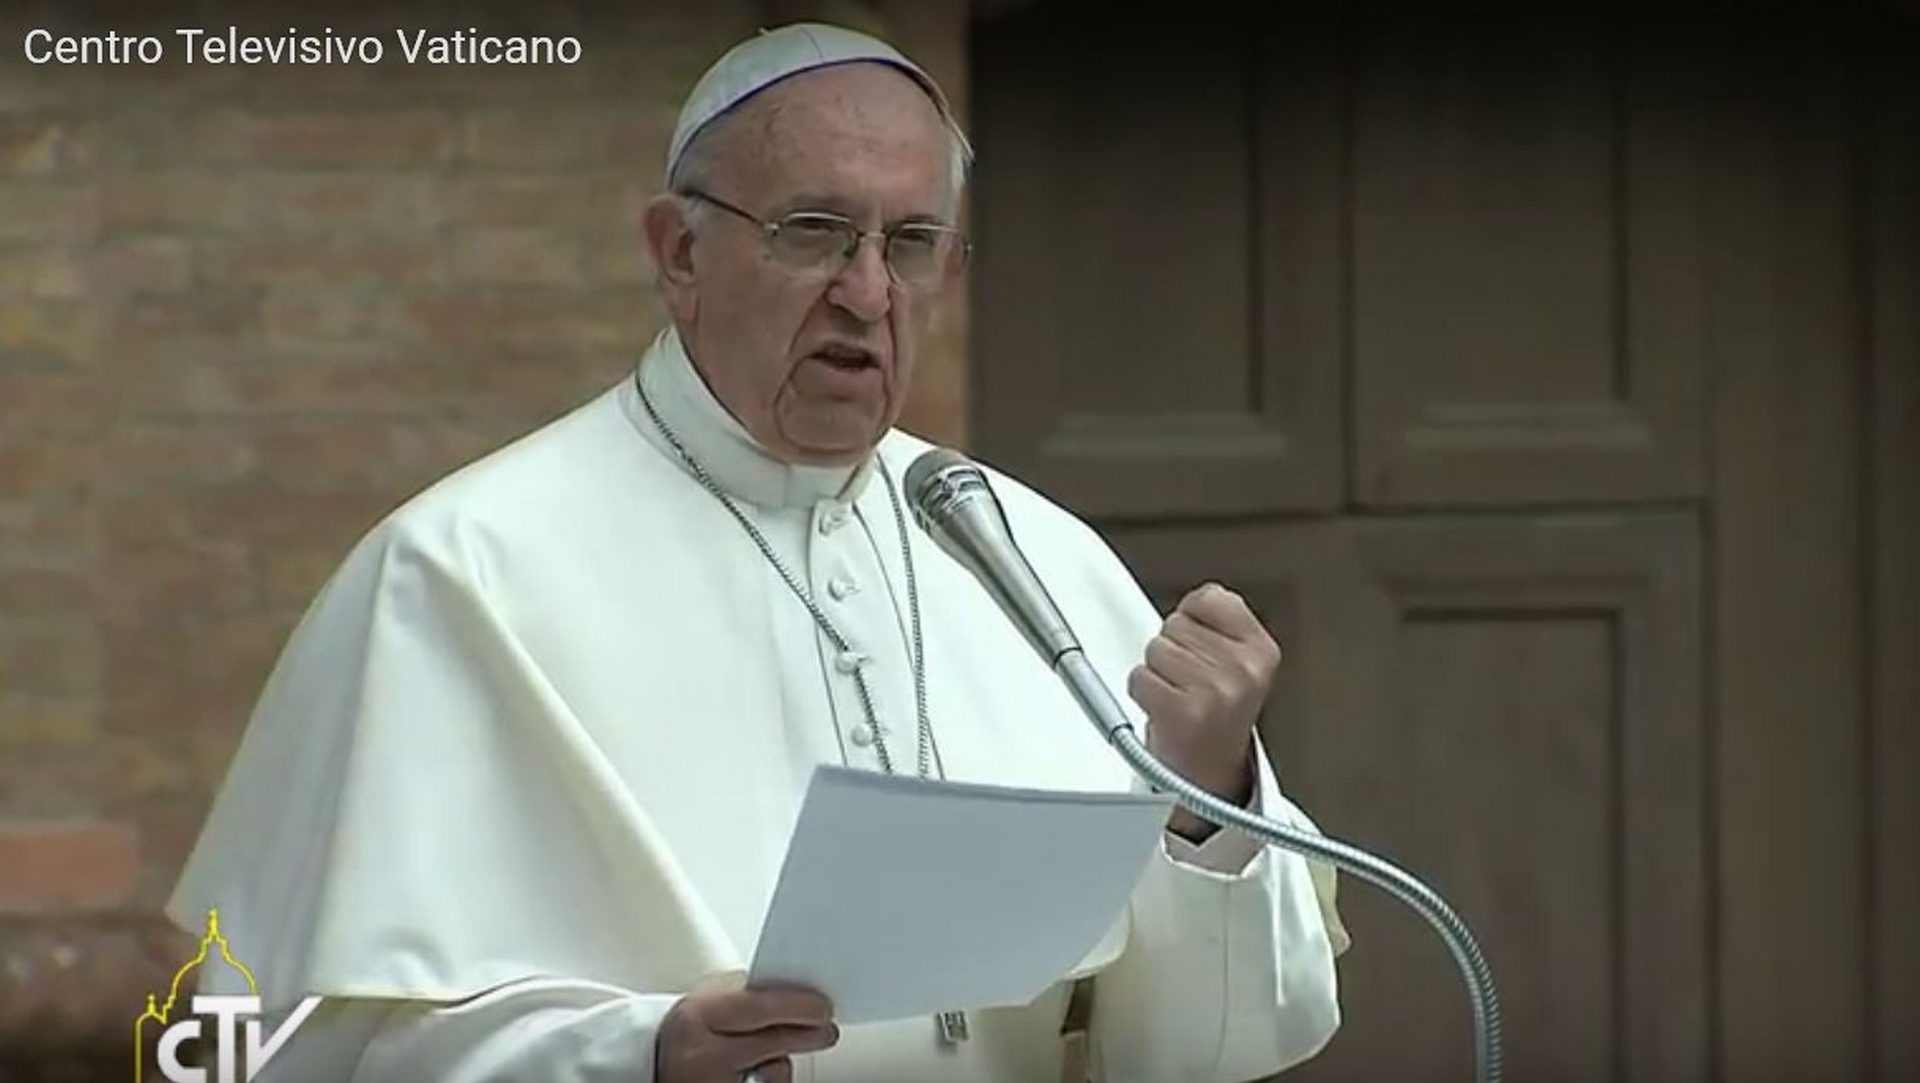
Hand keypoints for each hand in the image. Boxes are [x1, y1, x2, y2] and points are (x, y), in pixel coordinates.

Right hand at [654, 983, 838, 1082]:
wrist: (657, 1067)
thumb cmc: (686, 1033)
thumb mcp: (705, 1002)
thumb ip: (742, 993)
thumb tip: (794, 988)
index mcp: (697, 1017)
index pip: (758, 1007)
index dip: (798, 1006)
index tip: (823, 1005)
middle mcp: (703, 1055)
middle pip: (775, 1041)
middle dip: (810, 1033)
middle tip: (826, 1029)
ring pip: (775, 1071)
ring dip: (782, 1061)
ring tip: (766, 1054)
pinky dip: (769, 1080)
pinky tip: (754, 1074)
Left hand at [1126, 582, 1278, 841]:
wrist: (1208, 778)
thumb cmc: (1215, 718)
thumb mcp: (1239, 663)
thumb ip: (1221, 622)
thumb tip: (1199, 596)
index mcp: (1262, 650)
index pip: (1209, 597)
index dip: (1193, 619)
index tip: (1200, 644)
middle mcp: (1243, 670)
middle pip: (1174, 624)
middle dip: (1173, 650)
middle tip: (1188, 682)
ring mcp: (1214, 691)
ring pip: (1155, 649)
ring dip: (1156, 672)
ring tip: (1177, 696)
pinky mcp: (1183, 712)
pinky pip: (1139, 677)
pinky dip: (1142, 692)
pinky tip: (1164, 710)